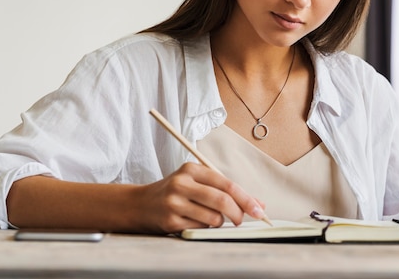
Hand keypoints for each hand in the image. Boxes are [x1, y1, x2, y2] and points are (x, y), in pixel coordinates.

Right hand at [136, 162, 265, 233]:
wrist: (139, 204)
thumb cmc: (175, 192)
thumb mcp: (197, 182)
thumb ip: (226, 190)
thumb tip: (259, 204)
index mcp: (191, 169)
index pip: (226, 184)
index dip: (246, 198)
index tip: (259, 209)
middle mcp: (182, 184)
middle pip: (221, 201)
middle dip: (238, 213)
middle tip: (241, 220)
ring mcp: (174, 203)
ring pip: (213, 218)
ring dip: (218, 222)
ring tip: (208, 217)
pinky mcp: (170, 221)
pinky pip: (200, 229)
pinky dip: (203, 228)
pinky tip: (192, 221)